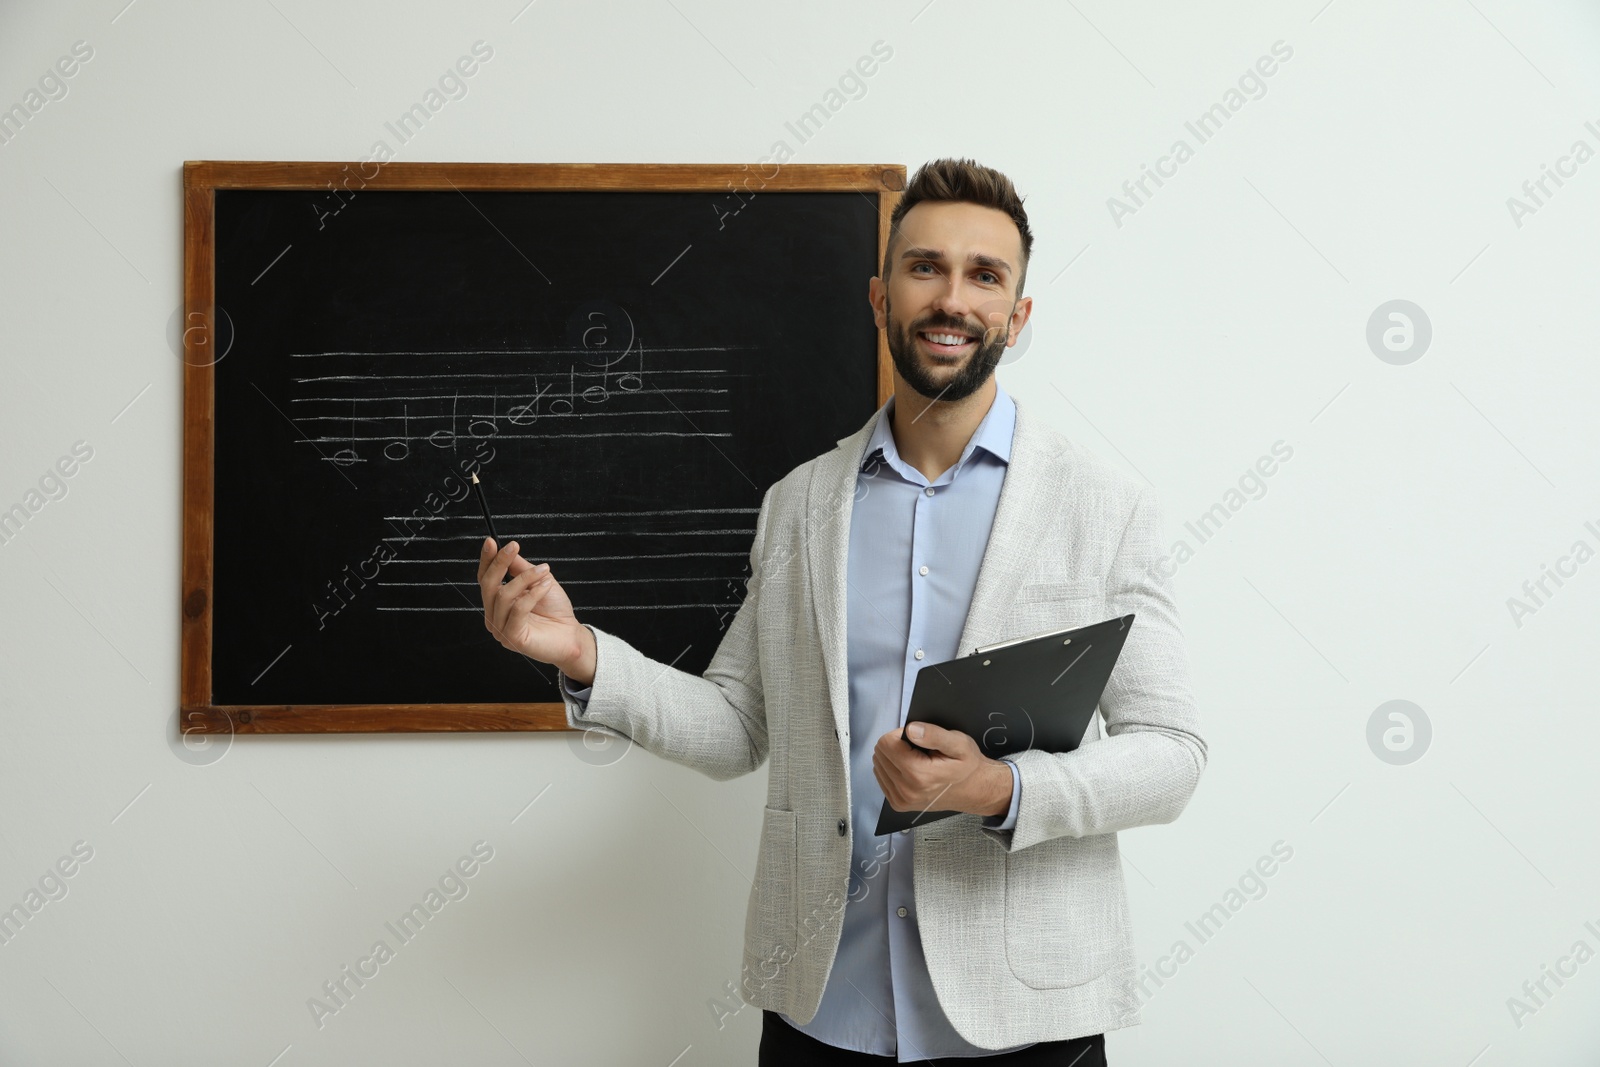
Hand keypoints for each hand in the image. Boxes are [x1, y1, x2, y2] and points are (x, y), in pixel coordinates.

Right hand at [476, 537, 586, 671]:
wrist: (571, 635)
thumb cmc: (555, 611)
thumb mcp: (538, 581)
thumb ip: (520, 568)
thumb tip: (507, 550)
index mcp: (497, 604)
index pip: (484, 579)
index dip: (486, 560)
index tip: (491, 541)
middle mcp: (494, 617)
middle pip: (488, 586)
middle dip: (500, 563)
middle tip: (514, 547)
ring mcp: (501, 629)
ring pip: (503, 596)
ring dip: (525, 578)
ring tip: (544, 572)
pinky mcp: (513, 638)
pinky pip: (518, 609)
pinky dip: (532, 594)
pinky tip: (545, 587)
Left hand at [872, 722, 1011, 817]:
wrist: (974, 791)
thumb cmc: (967, 766)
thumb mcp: (959, 743)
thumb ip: (934, 734)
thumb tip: (910, 730)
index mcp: (918, 775)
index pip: (886, 743)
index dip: (900, 735)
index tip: (918, 739)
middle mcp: (906, 791)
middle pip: (880, 754)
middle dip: (896, 746)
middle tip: (919, 750)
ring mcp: (901, 800)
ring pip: (878, 765)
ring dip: (894, 758)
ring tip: (917, 760)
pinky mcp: (898, 804)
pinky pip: (882, 778)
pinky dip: (892, 770)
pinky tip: (910, 770)